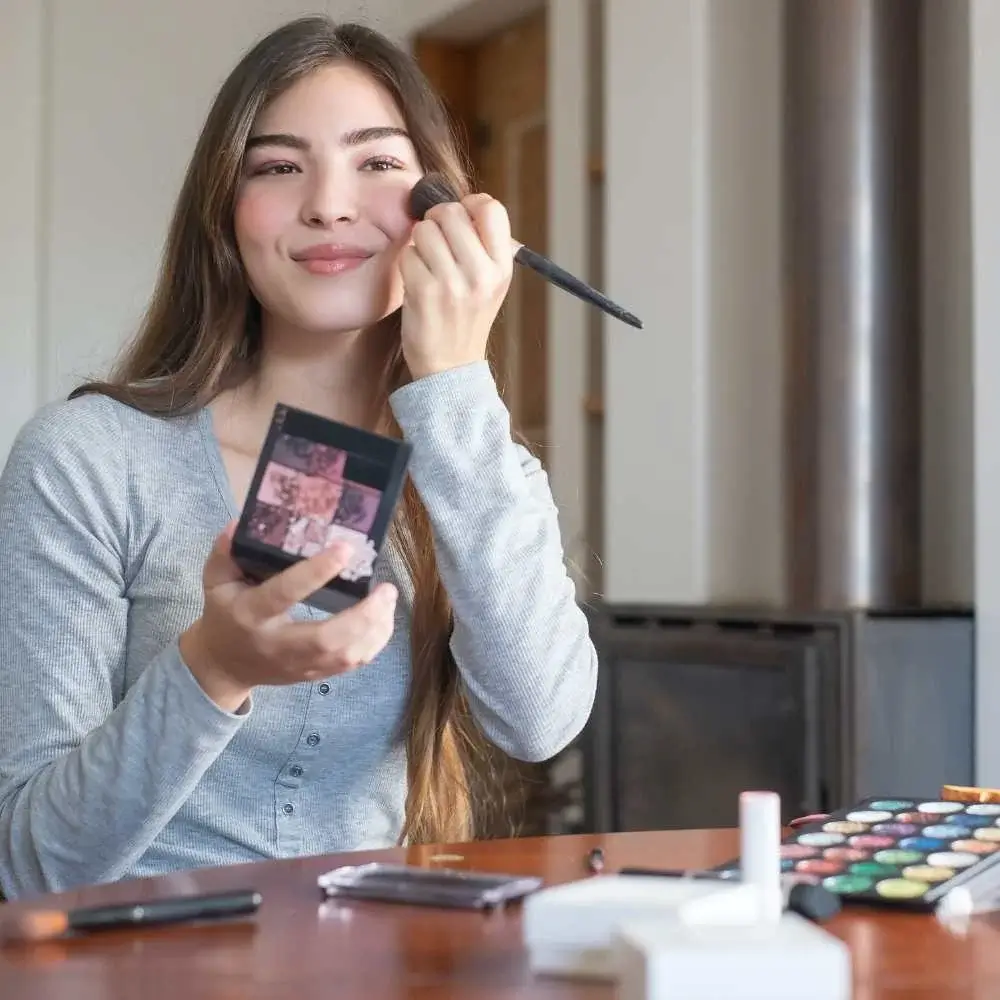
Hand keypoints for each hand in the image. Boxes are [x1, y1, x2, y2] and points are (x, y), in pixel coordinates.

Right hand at [179, 523, 397, 711]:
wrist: (225, 666)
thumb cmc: (225, 614)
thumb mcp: (217, 581)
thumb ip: (226, 553)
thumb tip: (241, 523)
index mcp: (251, 615)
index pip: (284, 594)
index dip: (315, 572)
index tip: (345, 549)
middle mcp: (278, 644)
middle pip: (325, 639)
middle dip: (362, 616)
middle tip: (386, 588)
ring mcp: (299, 664)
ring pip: (345, 657)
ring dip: (376, 629)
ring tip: (388, 598)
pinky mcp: (315, 674)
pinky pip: (351, 665)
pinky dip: (375, 643)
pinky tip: (384, 619)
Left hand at [398, 192, 514, 379]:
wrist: (450, 367)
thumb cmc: (465, 318)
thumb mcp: (490, 283)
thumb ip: (482, 245)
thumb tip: (456, 204)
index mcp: (502, 267)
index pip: (491, 208)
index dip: (470, 205)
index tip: (461, 219)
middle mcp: (481, 273)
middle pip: (451, 212)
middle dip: (437, 221)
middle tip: (436, 242)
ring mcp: (453, 283)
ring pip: (425, 230)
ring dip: (420, 243)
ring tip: (427, 265)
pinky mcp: (424, 292)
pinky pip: (408, 254)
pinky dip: (408, 264)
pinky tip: (417, 281)